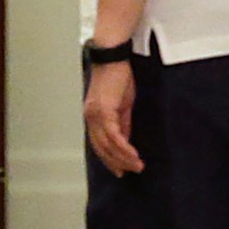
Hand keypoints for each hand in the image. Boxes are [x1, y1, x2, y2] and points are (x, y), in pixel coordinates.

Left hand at [83, 60, 141, 175]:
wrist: (113, 57)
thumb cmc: (118, 76)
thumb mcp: (122, 103)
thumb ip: (122, 122)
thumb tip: (125, 140)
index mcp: (93, 116)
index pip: (99, 144)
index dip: (109, 159)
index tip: (121, 170)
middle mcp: (91, 118)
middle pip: (101, 149)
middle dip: (116, 163)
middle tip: (130, 172)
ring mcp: (96, 115)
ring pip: (107, 145)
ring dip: (123, 158)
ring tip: (137, 166)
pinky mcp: (104, 110)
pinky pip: (113, 135)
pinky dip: (123, 147)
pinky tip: (133, 154)